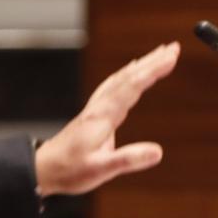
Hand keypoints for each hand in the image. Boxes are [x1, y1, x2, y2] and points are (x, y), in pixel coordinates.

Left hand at [34, 42, 178, 196]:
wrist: (44, 168)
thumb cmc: (71, 170)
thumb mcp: (101, 169)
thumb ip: (129, 160)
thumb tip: (158, 151)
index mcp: (104, 116)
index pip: (133, 86)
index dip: (153, 70)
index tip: (172, 57)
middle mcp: (100, 106)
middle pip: (128, 76)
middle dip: (152, 60)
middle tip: (173, 48)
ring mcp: (96, 107)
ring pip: (121, 78)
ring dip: (142, 64)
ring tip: (159, 54)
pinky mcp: (94, 112)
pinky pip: (114, 85)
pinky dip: (128, 74)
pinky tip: (132, 72)